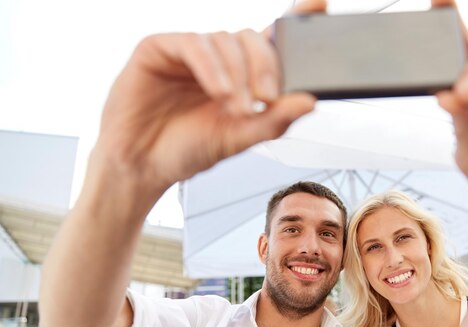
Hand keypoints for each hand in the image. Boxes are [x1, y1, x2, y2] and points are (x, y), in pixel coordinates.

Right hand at [93, 0, 325, 198]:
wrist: (143, 165)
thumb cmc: (188, 149)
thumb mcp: (240, 138)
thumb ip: (275, 119)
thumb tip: (310, 101)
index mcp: (242, 74)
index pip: (273, 38)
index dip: (296, 18)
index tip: (320, 4)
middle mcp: (219, 57)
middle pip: (253, 37)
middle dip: (267, 67)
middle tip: (268, 99)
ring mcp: (190, 50)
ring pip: (225, 39)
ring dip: (238, 75)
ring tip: (236, 109)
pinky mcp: (159, 47)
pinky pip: (194, 44)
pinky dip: (212, 68)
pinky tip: (218, 92)